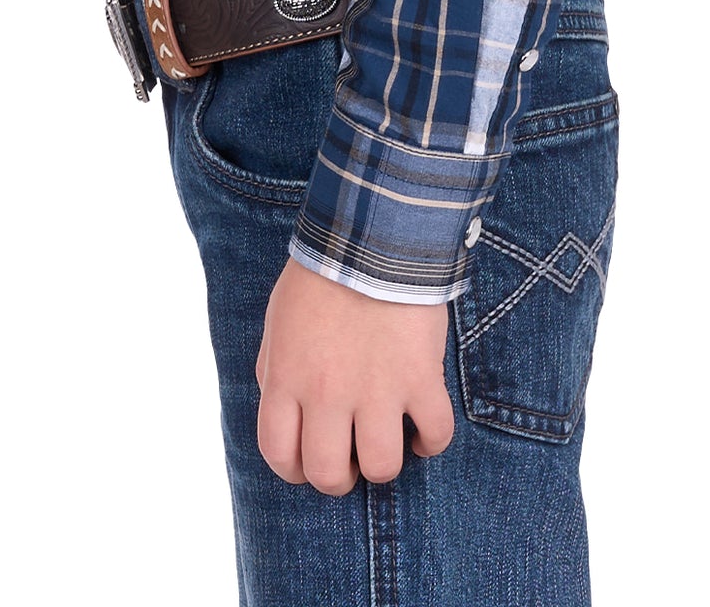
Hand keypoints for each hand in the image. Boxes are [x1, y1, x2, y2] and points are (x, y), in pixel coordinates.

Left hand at [254, 256, 456, 491]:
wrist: (372, 233)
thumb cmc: (321, 275)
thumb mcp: (278, 323)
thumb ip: (275, 371)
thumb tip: (281, 413)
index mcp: (287, 379)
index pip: (279, 454)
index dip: (294, 470)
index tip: (309, 464)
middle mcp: (327, 393)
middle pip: (328, 472)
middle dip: (340, 477)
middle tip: (351, 460)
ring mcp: (377, 389)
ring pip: (382, 466)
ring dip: (385, 463)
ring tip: (388, 441)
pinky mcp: (420, 377)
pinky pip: (435, 434)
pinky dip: (432, 442)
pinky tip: (424, 431)